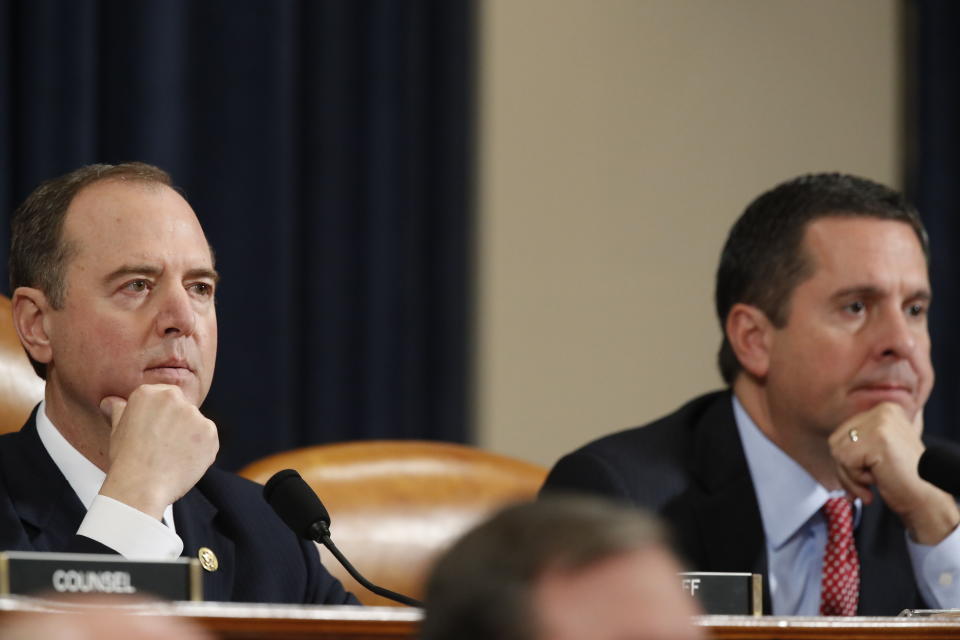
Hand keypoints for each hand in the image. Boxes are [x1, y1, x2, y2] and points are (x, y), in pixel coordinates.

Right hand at [98, 384, 218, 519]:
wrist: (141, 486)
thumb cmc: (127, 460)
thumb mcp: (117, 430)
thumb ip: (119, 410)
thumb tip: (111, 401)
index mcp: (149, 393)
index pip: (163, 397)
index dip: (161, 417)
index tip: (156, 432)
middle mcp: (173, 398)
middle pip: (181, 408)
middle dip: (176, 424)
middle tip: (163, 445)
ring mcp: (194, 414)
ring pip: (196, 424)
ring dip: (189, 437)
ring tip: (172, 456)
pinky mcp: (209, 431)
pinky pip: (208, 439)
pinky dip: (200, 450)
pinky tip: (184, 461)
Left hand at [829, 402, 958, 544]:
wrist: (928, 499)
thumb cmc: (902, 479)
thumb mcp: (878, 448)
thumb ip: (859, 439)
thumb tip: (831, 442)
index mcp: (884, 410)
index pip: (842, 433)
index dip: (848, 459)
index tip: (867, 472)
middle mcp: (883, 410)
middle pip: (836, 441)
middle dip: (847, 468)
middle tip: (870, 480)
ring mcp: (881, 423)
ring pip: (837, 451)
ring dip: (852, 476)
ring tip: (876, 479)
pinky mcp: (878, 439)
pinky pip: (845, 461)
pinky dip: (856, 478)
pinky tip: (879, 479)